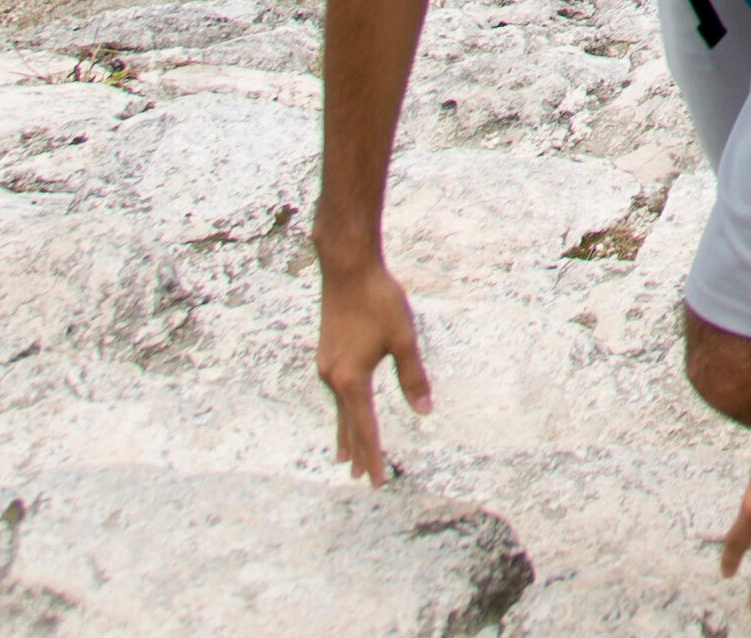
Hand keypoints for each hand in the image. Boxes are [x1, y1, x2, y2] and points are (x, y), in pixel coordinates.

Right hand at [316, 256, 430, 481]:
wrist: (347, 268)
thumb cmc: (378, 301)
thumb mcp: (404, 339)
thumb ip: (413, 377)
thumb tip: (424, 410)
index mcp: (351, 381)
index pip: (365, 429)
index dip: (374, 456)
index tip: (377, 481)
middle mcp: (333, 378)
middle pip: (347, 424)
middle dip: (357, 452)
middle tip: (360, 478)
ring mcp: (326, 366)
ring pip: (339, 409)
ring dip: (346, 433)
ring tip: (345, 456)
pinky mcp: (326, 353)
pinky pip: (336, 391)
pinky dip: (342, 410)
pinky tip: (346, 410)